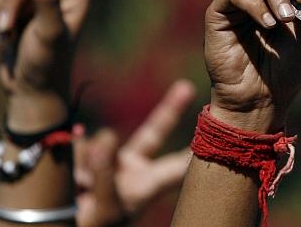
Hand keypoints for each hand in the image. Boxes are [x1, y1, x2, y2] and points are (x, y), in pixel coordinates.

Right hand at [75, 79, 196, 226]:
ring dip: (91, 158)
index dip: (203, 149)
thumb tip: (107, 133)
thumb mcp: (104, 206)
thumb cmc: (93, 225)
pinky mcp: (83, 157)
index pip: (181, 165)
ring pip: (103, 141)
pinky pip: (77, 147)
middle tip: (185, 86)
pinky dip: (73, 158)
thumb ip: (106, 171)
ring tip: (82, 186)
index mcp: (147, 184)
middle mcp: (132, 169)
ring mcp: (109, 162)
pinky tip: (70, 177)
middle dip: (169, 109)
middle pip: (153, 134)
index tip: (230, 129)